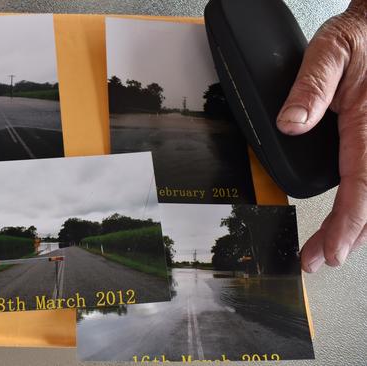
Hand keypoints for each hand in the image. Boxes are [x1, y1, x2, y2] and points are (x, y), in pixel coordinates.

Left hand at [277, 0, 366, 271]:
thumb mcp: (331, 51)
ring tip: (332, 246)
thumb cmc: (363, 37)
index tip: (330, 252)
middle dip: (349, 237)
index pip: (363, 186)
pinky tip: (354, 217)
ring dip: (361, 226)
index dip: (347, 225)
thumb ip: (310, 87)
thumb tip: (289, 126)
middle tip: (319, 259)